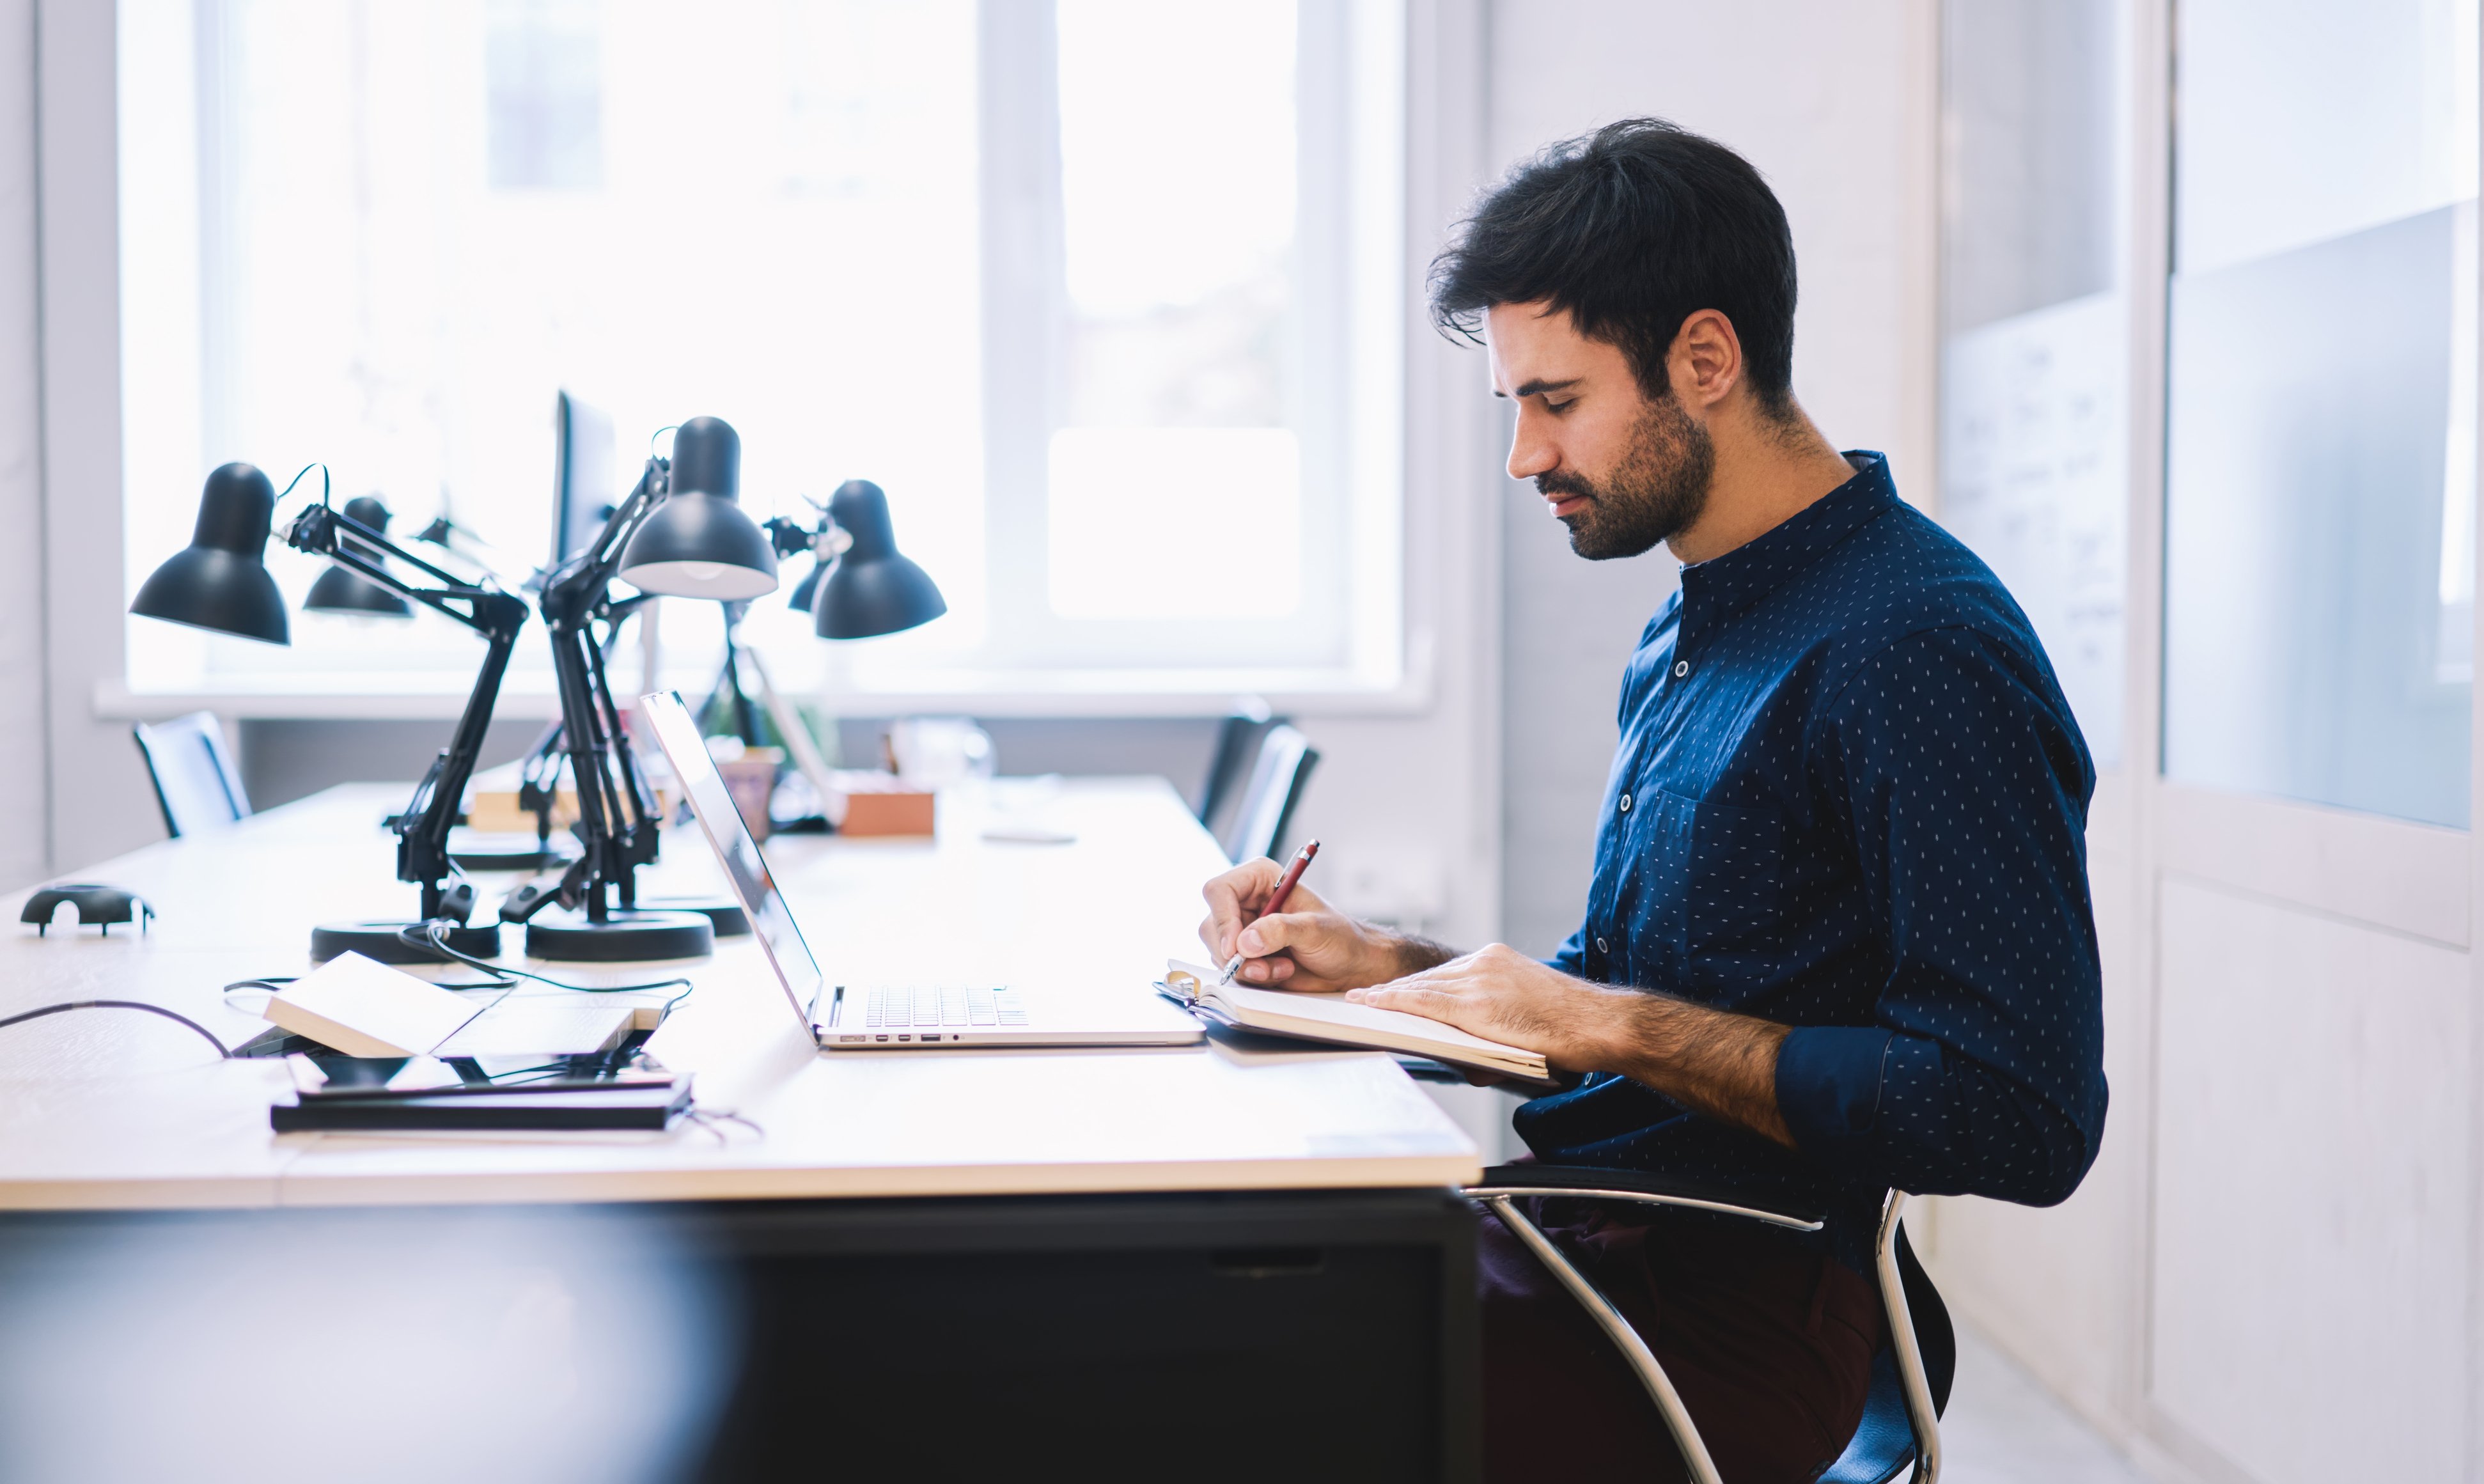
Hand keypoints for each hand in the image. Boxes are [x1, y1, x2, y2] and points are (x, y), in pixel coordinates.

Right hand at [1197, 857, 1406, 992]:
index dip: (1222, 919)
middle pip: (1212, 925)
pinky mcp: (1245, 955)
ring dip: (1247, 968)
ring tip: (1283, 969)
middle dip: (1236, 953)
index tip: (1235, 948)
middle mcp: (1245, 901)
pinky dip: (1251, 977)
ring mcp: (1242, 930)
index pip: (1219, 890)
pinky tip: (1279, 973)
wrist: (1351, 965)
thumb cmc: (1340, 937)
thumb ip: (1281, 930)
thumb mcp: (1315, 929)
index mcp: (1260, 879)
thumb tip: (1245, 942)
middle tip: (1265, 968)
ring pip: (1218, 951)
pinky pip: (1230, 968)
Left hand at [1351, 944, 1796, 1146]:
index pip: (1442, 975)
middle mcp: (1485, 960)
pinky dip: (1397, 1002)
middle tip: (1363, 1001)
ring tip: (1362, 1005)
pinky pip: (1427, 999)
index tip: (1385, 993)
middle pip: (1427, 978)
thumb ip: (1488, 1022)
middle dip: (1396, 993)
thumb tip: (1459, 1049)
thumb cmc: (1569, 1031)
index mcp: (1496, 961)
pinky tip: (1374, 1005)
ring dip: (1392, 998)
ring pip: (1423, 987)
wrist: (1601, 1024)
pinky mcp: (1479, 997)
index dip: (1411, 986)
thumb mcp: (1523, 1017)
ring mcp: (1481, 976)